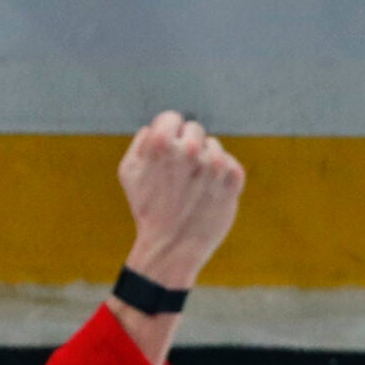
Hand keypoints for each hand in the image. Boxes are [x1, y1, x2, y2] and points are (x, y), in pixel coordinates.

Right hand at [118, 113, 244, 291]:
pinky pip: (230, 164)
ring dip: (205, 163)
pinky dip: (222, 176)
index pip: (172, 118)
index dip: (168, 134)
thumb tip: (156, 127)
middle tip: (179, 174)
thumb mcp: (130, 171)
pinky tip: (208, 193)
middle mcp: (191, 149)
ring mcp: (215, 163)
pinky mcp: (234, 178)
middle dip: (187, 147)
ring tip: (192, 187)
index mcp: (162, 142)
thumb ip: (142, 141)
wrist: (172, 246)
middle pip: (194, 129)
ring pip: (214, 147)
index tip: (167, 152)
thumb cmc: (148, 208)